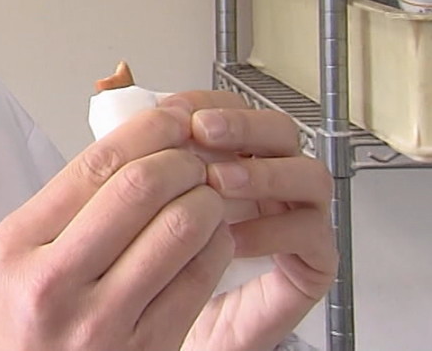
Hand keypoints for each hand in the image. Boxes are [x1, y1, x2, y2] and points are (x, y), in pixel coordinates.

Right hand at [0, 102, 233, 350]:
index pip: (93, 166)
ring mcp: (102, 321)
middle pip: (140, 188)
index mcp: (17, 247)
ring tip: (208, 192)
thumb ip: (62, 209)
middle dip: (182, 158)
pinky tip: (212, 236)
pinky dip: (216, 244)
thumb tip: (130, 148)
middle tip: (195, 153)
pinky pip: (198, 278)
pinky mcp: (146, 349)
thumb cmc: (16, 330)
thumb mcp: (12, 260)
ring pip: (180, 229)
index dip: (146, 131)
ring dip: (207, 198)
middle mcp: (55, 282)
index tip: (171, 118)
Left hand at [164, 91, 337, 350]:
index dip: (209, 103)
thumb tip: (117, 112)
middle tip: (203, 131)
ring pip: (307, 176)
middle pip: (280, 131)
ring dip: (263, 172)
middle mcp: (272, 180)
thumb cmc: (163, 267)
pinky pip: (310, 233)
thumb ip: (143, 162)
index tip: (175, 109)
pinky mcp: (314, 261)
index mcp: (234, 156)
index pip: (236, 110)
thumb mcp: (143, 207)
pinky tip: (233, 237)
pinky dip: (272, 230)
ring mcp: (299, 217)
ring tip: (219, 182)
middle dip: (241, 125)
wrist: (172, 329)